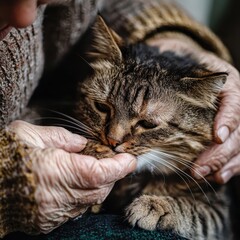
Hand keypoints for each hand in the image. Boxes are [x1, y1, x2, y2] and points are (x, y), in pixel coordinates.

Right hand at [9, 120, 136, 232]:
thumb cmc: (2, 155)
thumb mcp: (29, 134)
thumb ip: (61, 138)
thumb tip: (83, 144)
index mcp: (52, 171)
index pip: (98, 173)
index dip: (118, 167)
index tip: (130, 159)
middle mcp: (55, 196)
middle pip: (99, 189)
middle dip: (111, 175)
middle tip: (112, 160)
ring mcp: (51, 213)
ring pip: (90, 201)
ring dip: (99, 185)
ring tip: (93, 169)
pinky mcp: (46, 221)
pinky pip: (76, 209)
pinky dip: (83, 195)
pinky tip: (75, 183)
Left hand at [147, 36, 239, 182]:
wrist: (191, 66)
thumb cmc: (184, 65)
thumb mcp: (180, 61)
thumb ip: (172, 68)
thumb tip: (148, 83)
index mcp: (227, 83)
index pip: (235, 101)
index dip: (229, 119)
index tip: (218, 136)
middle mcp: (234, 101)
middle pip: (238, 129)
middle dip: (220, 152)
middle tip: (200, 168)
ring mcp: (233, 118)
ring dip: (225, 162)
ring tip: (210, 176)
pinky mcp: (229, 131)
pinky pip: (236, 150)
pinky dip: (228, 164)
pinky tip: (217, 176)